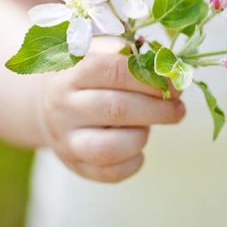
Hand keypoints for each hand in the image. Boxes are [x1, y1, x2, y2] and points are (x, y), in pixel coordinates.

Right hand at [38, 40, 185, 182]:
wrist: (48, 105)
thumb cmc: (86, 76)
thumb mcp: (98, 53)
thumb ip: (129, 55)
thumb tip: (168, 66)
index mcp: (71, 73)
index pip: (113, 71)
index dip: (150, 78)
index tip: (174, 84)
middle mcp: (64, 107)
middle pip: (117, 109)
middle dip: (158, 110)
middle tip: (178, 109)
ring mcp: (67, 140)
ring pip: (110, 147)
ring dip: (141, 137)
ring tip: (147, 127)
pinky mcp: (76, 165)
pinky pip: (111, 173)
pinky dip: (134, 162)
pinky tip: (137, 147)